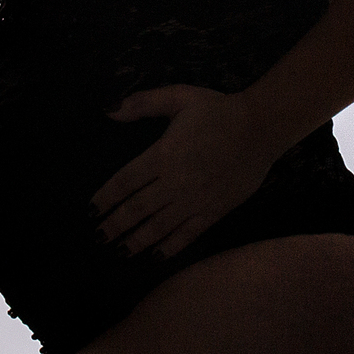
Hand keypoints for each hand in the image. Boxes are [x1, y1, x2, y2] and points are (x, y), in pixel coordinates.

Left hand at [90, 85, 275, 258]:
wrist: (262, 127)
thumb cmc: (218, 110)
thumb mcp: (179, 96)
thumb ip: (142, 103)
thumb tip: (109, 110)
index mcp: (163, 155)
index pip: (125, 181)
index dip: (105, 198)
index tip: (91, 210)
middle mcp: (175, 182)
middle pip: (136, 209)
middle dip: (114, 225)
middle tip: (98, 238)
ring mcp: (195, 200)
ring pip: (158, 226)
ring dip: (136, 241)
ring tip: (119, 251)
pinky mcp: (214, 211)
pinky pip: (188, 234)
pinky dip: (170, 247)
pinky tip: (156, 256)